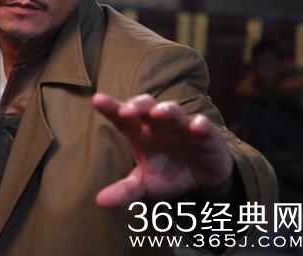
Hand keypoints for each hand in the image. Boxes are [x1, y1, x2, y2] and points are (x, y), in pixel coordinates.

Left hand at [92, 93, 232, 208]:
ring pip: (172, 110)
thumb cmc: (167, 173)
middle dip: (136, 106)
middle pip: (145, 106)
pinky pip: (203, 125)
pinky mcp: (205, 133)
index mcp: (139, 132)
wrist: (202, 178)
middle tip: (126, 112)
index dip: (110, 107)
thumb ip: (124, 191)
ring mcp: (181, 125)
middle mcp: (157, 124)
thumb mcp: (144, 186)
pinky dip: (200, 124)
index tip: (97, 99)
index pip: (122, 118)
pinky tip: (196, 127)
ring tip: (157, 114)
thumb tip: (100, 202)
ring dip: (165, 110)